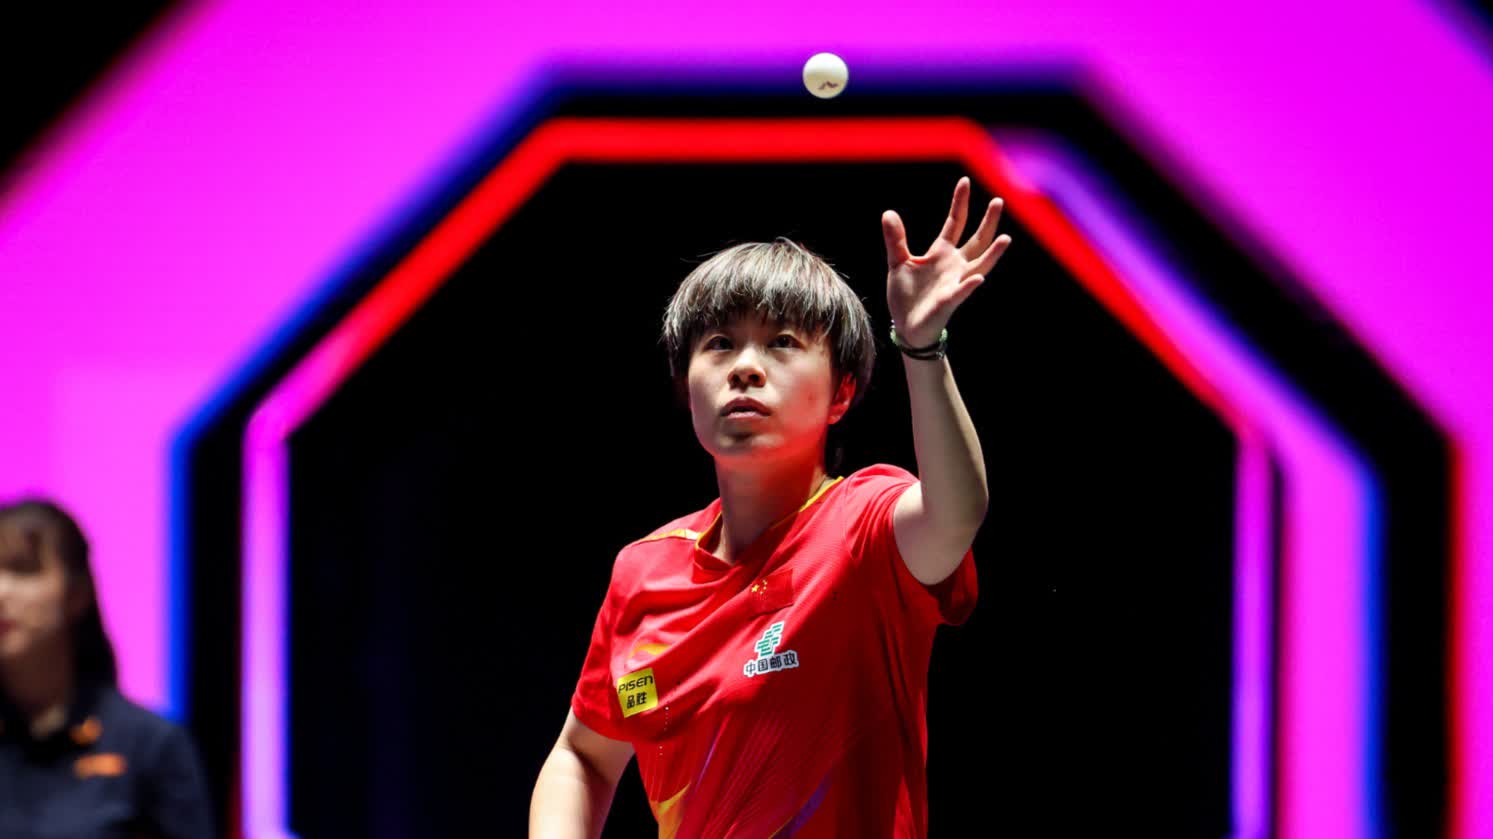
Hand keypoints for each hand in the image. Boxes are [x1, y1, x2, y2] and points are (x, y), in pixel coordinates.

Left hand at [882, 176, 1010, 346]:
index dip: (960, 202)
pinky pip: (962, 291)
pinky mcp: (949, 300)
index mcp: (941, 252)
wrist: (906, 326)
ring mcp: (955, 282)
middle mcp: (954, 265)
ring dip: (993, 253)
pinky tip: (978, 277)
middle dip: (987, 221)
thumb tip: (888, 213)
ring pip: (980, 264)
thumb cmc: (906, 295)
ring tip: (1005, 238)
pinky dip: (970, 284)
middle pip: (976, 239)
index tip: (965, 181)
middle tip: (998, 201)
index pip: (955, 222)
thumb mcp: (897, 262)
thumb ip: (895, 239)